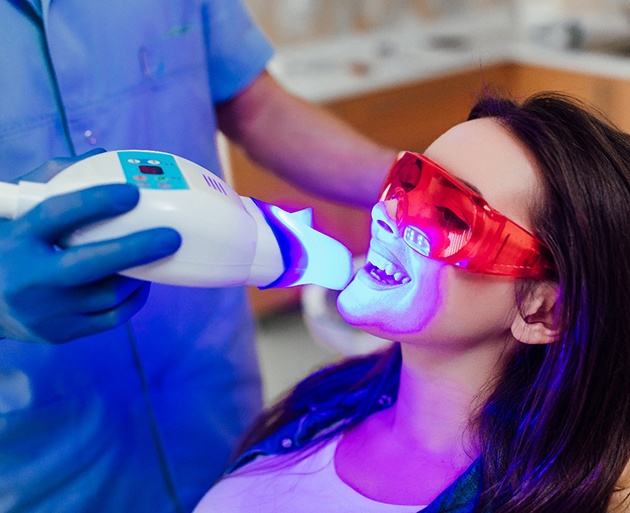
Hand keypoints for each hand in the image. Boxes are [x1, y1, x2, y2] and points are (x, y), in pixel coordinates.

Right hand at [0, 152, 181, 342]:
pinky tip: (142, 281)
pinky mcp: (59, 334)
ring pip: (107, 295)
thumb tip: (103, 159)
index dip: (96, 201)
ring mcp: (44, 311)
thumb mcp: (19, 211)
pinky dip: (133, 299)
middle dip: (135, 249)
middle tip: (170, 236)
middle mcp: (28, 277)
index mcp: (17, 238)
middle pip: (89, 264)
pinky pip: (110, 319)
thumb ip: (55, 181)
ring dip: (140, 273)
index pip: (56, 214)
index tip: (133, 193)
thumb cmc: (12, 247)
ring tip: (158, 254)